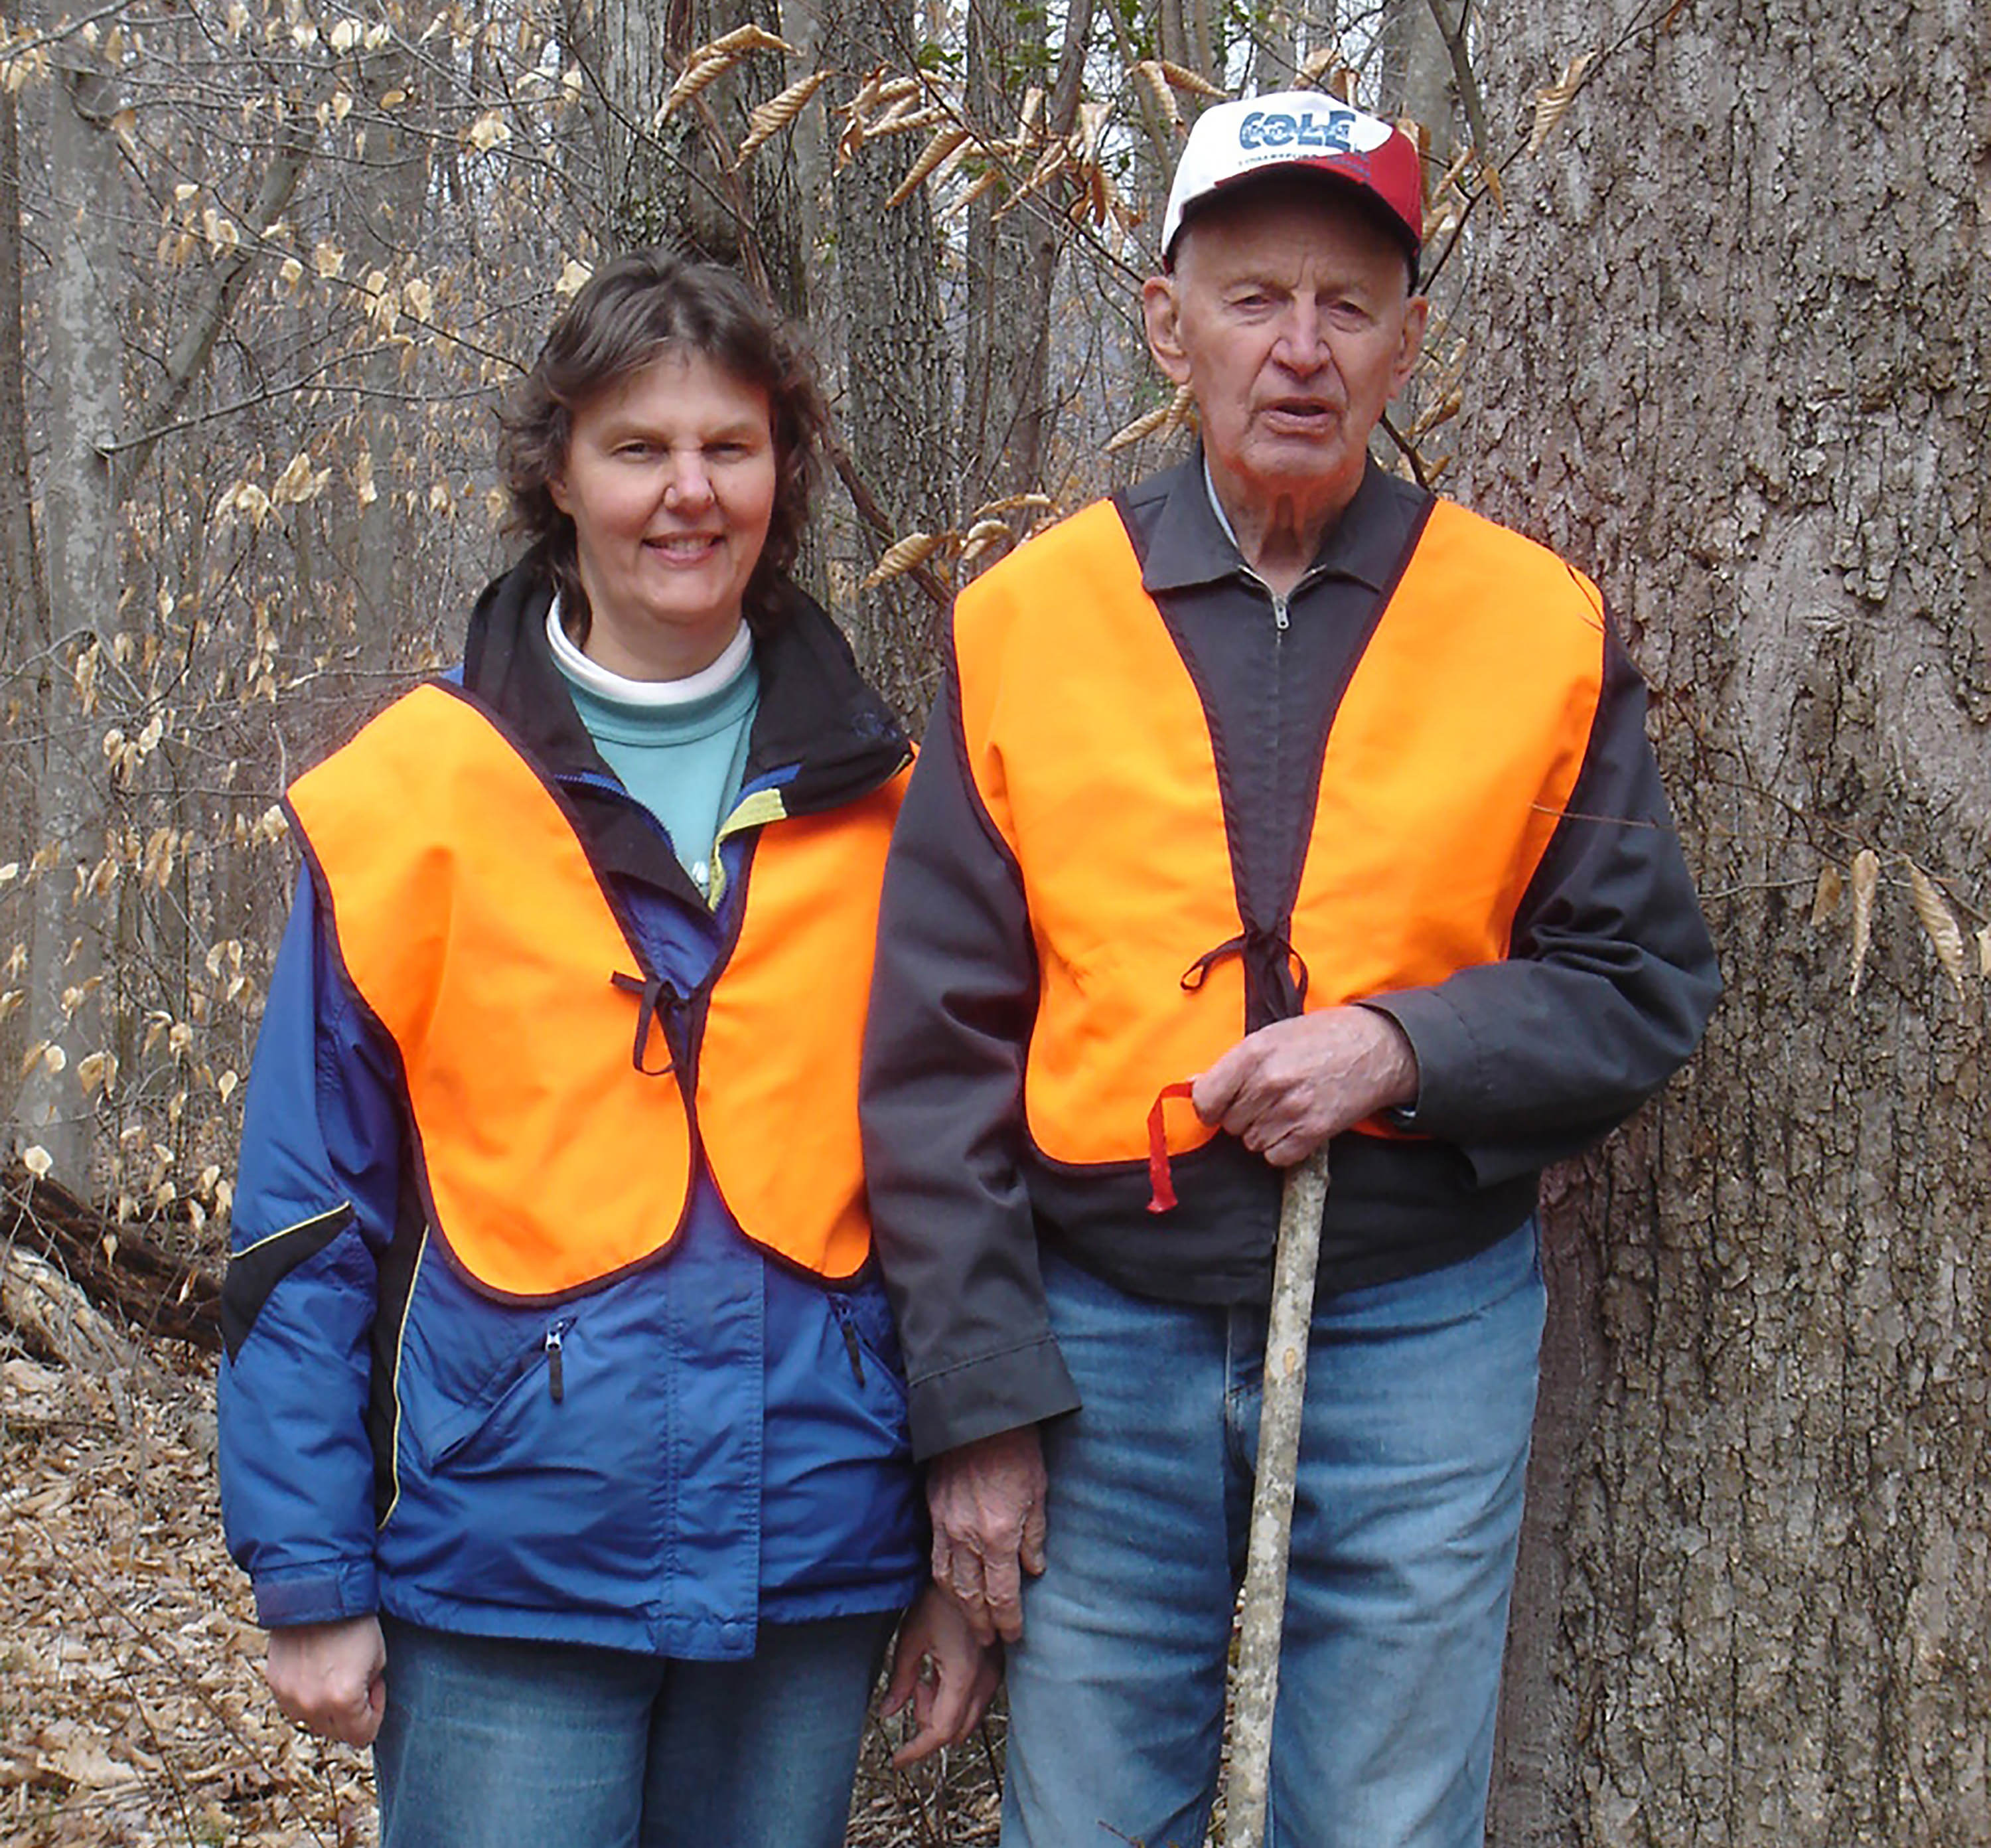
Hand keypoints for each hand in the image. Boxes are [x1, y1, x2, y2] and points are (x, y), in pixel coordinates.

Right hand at [265, 1616, 386, 1746]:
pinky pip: (295, 1706)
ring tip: (337, 1674)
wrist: (318, 1592)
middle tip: (359, 1680)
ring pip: (313, 1723)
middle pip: (337, 1733)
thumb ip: (370, 1691)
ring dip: (328, 1709)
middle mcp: (312, 1704)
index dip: (375, 1714)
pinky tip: (318, 1672)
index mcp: (343, 1698)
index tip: (375, 1689)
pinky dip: (308, 1697)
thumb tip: (362, 1707)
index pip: (362, 1736)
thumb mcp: (378, 1658)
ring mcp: (289, 1696)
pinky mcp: (275, 1684)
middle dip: (352, 1714)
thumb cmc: (354, 1621)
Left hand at [882, 1583, 1002, 1765]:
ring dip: (940, 1709)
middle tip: (910, 1692)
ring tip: (923, 1675)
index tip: (898, 1759)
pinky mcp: (997, 1667)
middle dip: (928, 1724)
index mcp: (963, 1676)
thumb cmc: (939, 1597)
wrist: (972, 1573)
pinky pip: (975, 1700)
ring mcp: (995, 1674)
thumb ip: (900, 1680)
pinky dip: (953, 1698)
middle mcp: (985, 1681)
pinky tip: (939, 1670)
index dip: (917, 1750)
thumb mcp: (910, 1638)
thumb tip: (888, 1712)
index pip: (941, 1731)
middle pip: (957, 1730)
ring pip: (967, 1717)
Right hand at [926, 1425, 1046, 1645]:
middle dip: (981, 1624)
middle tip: (989, 1641)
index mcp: (998, 1536)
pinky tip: (951, 1587)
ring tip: (971, 1621)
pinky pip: (934, 1557)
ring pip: (947, 1582)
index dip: (1008, 1621)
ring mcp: (945, 1526)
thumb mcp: (1038, 1493)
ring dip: (959, 1607)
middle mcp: (967, 1538)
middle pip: (970, 1597)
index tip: (1013, 1636)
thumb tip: (1032, 1569)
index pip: (1002, 1596)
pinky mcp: (933, 1512)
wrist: (978, 1416)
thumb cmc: (1016, 1450)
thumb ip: (1034, 1537)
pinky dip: (942, 1580)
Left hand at [1191, 1006, 1417, 1168]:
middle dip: (1241, 1115)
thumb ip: (1234, 1063)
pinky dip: (1282, 1147)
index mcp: (1253, 1053)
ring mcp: (1291, 1110)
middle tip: (1266, 1099)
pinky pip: (1276, 1156)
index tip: (1217, 1105)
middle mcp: (1269, 1083)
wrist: (1377, 1048)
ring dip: (1262, 1131)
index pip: (1205, 1098)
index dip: (1208, 1106)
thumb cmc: (1322, 1037)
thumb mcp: (1272, 1035)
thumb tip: (1194, 1083)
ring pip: (1251, 1142)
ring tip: (1285, 1108)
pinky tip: (1296, 1125)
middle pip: (1228, 1123)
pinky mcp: (1313, 1132)